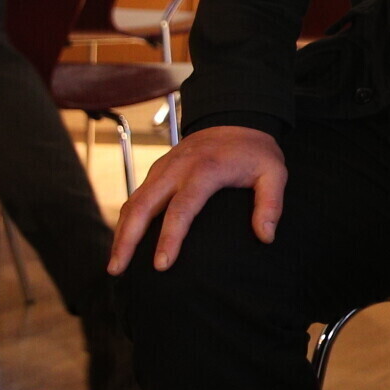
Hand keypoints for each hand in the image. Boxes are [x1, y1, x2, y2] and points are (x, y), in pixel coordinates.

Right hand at [109, 125, 285, 272]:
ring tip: (115, 265)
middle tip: (118, 270)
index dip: (169, 238)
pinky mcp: (157, 171)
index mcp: (205, 169)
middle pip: (143, 206)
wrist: (236, 119)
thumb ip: (271, 204)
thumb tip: (265, 237)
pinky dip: (126, 220)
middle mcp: (177, 168)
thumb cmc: (255, 152)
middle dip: (127, 240)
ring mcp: (163, 168)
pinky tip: (122, 242)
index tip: (162, 265)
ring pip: (133, 202)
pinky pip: (136, 197)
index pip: (182, 208)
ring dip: (121, 233)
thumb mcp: (274, 173)